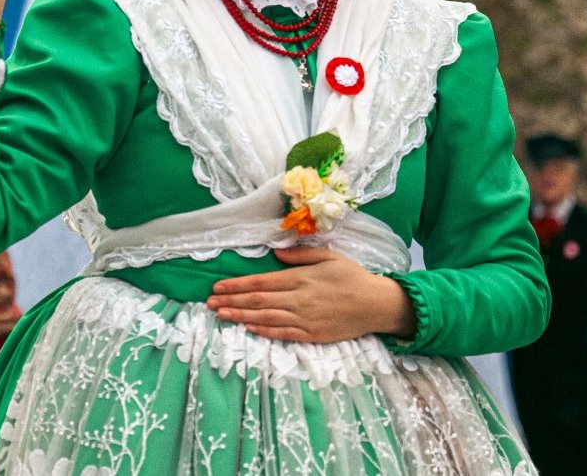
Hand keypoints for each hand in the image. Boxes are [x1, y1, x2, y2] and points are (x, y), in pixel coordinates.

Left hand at [205, 246, 417, 342]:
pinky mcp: (313, 335)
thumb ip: (301, 254)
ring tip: (221, 315)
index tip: (218, 286)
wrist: (377, 304)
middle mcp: (299, 299)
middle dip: (231, 301)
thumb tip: (276, 252)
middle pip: (258, 301)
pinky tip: (249, 328)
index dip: (237, 285)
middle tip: (209, 303)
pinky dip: (264, 331)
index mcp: (301, 278)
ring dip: (240, 317)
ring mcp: (305, 319)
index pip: (261, 282)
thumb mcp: (329, 256)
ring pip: (266, 318)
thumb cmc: (353, 277)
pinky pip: (283, 334)